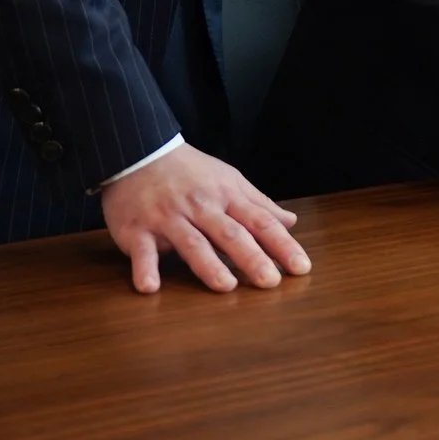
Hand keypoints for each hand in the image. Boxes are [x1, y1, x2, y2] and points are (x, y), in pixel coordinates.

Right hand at [99, 143, 310, 293]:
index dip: (282, 245)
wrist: (140, 152)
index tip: (301, 267)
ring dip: (208, 264)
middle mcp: (200, 208)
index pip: (260, 222)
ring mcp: (168, 219)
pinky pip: (142, 251)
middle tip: (270, 282)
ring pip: (192, 242)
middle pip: (230, 234)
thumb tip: (290, 222)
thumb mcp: (229, 180)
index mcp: (226, 196)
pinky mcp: (137, 230)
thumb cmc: (190, 172)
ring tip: (226, 286)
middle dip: (252, 257)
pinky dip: (145, 268)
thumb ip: (259, 204)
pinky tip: (150, 286)